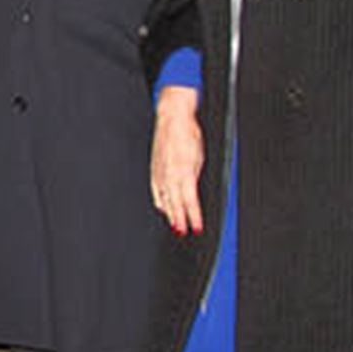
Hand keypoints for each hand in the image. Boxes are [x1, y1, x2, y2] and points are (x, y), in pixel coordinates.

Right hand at [151, 86, 203, 235]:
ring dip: (170, 214)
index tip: (197, 227)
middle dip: (180, 219)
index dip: (194, 216)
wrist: (171, 119)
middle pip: (175, 203)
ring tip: (175, 226)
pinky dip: (160, 201)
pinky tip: (162, 208)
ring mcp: (159, 172)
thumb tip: (193, 192)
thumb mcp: (198, 157)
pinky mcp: (154, 169)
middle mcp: (169, 174)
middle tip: (184, 232)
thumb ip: (194, 176)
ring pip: (164, 199)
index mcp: (183, 171)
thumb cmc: (188, 134)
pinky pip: (156, 190)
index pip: (190, 200)